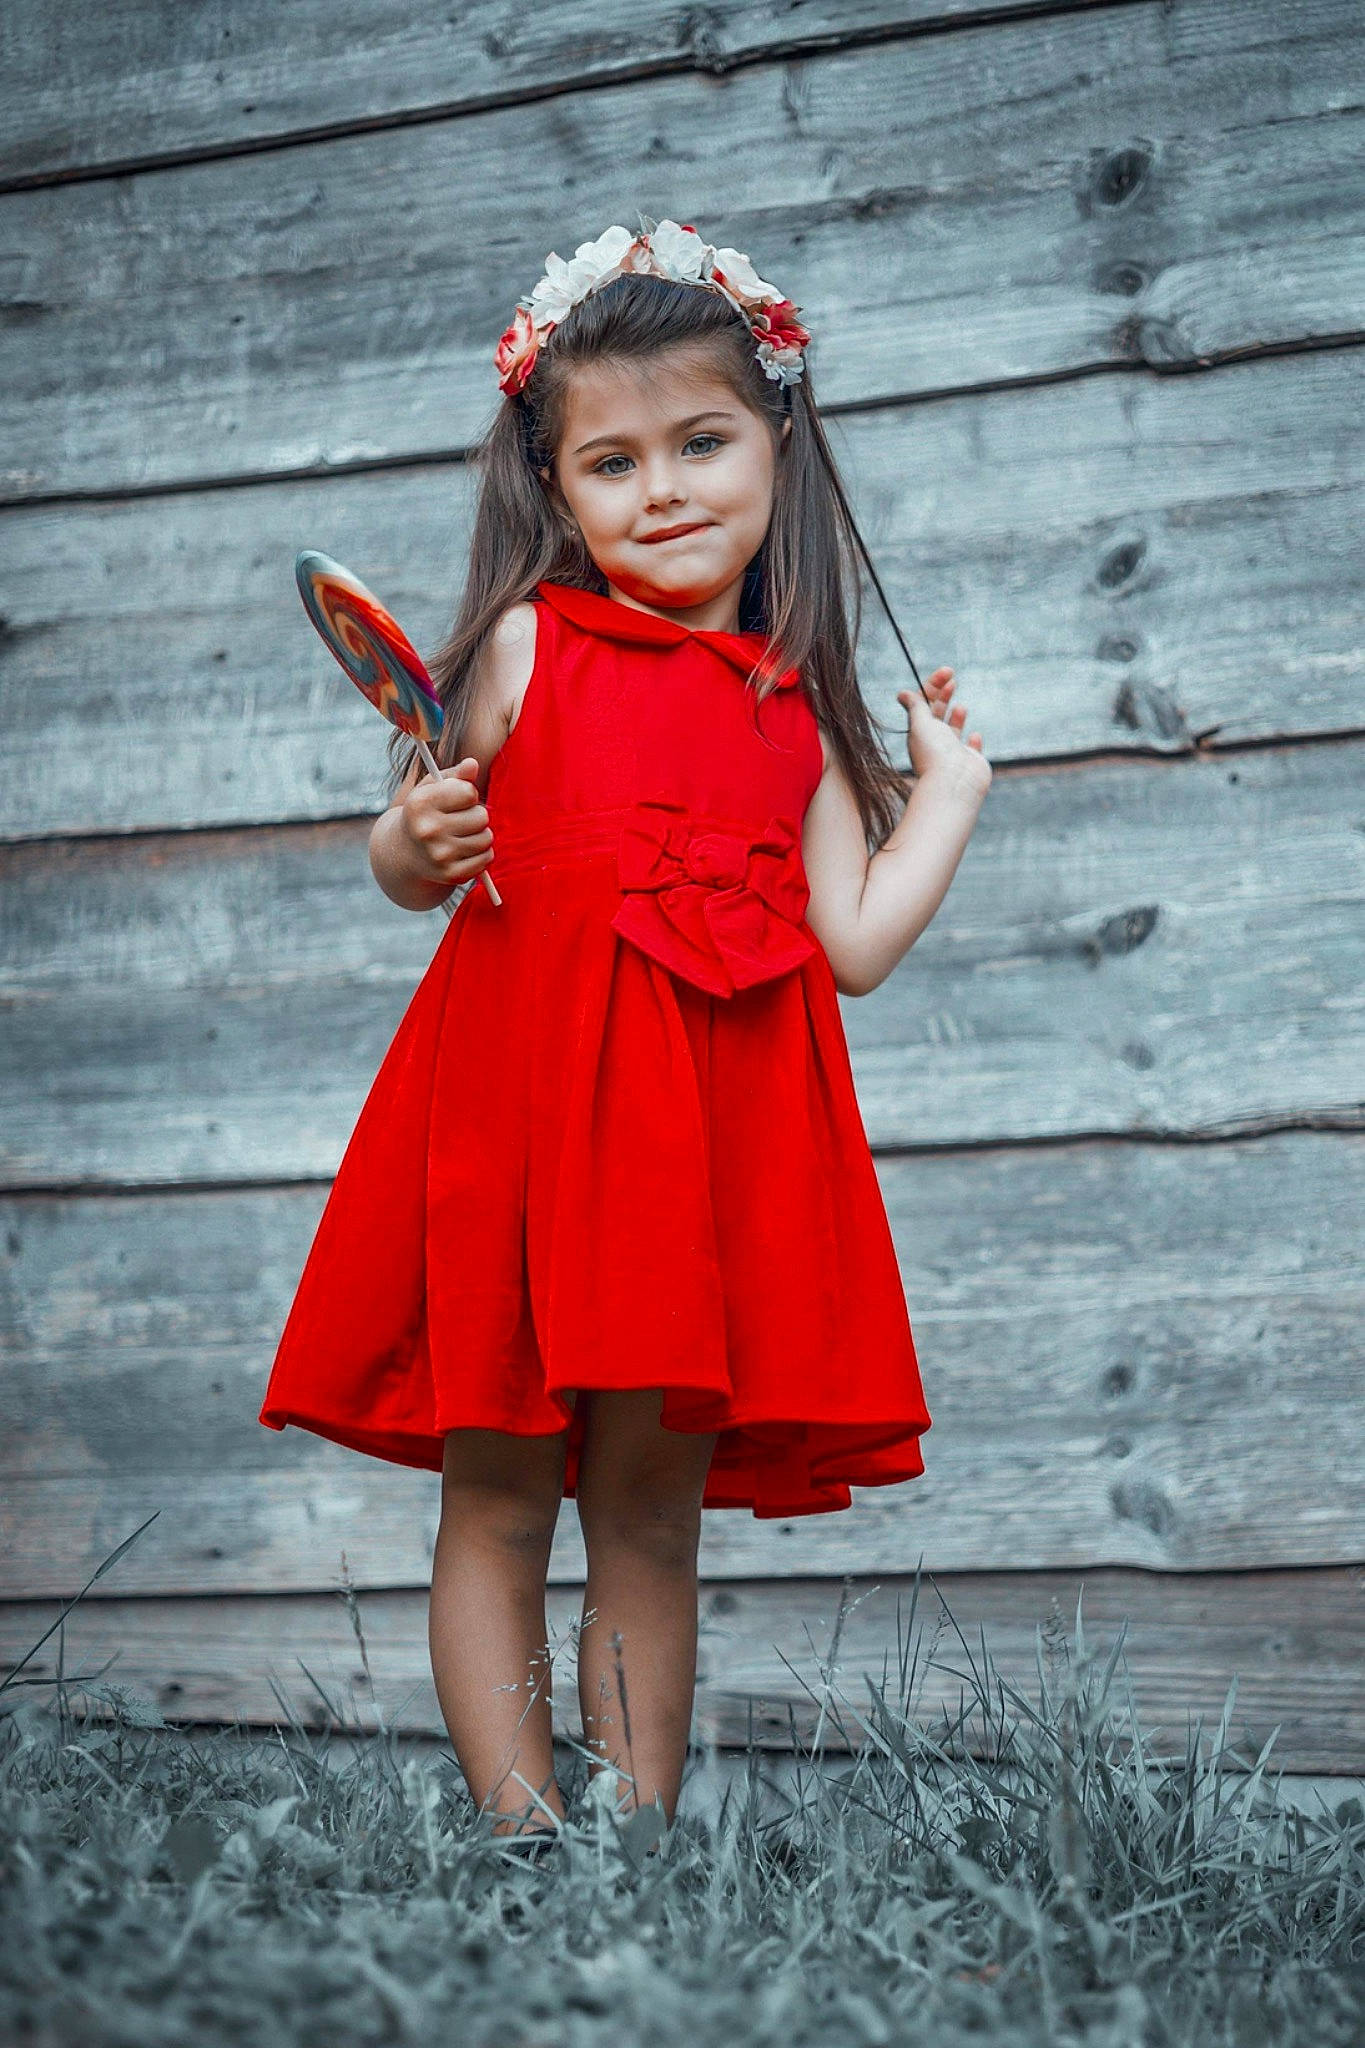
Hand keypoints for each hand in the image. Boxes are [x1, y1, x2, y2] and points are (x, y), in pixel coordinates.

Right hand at [398, 755, 494, 884]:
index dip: (468, 794)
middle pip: (481, 816)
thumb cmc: (425, 814)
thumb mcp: (432, 789)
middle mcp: (427, 830)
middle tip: (461, 820)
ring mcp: (439, 855)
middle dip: (476, 815)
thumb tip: (472, 764)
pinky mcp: (451, 874)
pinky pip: (486, 858)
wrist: (404, 854)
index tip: (457, 799)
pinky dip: (482, 853)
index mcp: (420, 804)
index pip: (468, 792)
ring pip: (486, 838)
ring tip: (463, 835)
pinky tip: (465, 850)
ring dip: (480, 835)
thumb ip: (454, 775)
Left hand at [898, 669, 991, 795]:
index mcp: (920, 732)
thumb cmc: (935, 754)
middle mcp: (935, 742)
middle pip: (937, 714)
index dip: (933, 686)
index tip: (946, 672)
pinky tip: (974, 735)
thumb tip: (902, 694)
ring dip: (956, 716)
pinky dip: (973, 741)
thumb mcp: (920, 723)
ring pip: (953, 730)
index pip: (924, 704)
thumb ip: (916, 707)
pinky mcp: (971, 761)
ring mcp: (953, 752)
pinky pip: (971, 749)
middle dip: (943, 695)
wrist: (953, 784)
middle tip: (951, 678)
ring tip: (960, 707)